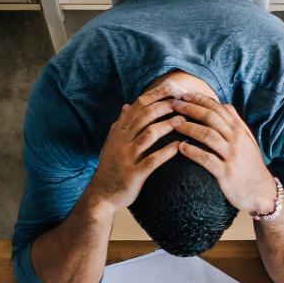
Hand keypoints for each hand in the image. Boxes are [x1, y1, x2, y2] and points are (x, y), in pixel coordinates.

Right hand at [86, 82, 184, 212]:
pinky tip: (179, 147)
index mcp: (120, 131)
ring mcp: (127, 156)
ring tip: (183, 120)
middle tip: (181, 101)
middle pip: (145, 116)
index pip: (138, 106)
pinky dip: (166, 152)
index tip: (171, 88)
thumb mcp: (112, 142)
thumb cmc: (111, 168)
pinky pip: (152, 160)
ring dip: (167, 125)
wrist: (101, 194)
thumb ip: (120, 124)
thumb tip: (126, 105)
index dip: (155, 95)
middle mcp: (123, 140)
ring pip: (148, 134)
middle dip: (164, 106)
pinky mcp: (133, 173)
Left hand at [171, 93, 277, 213]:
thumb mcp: (248, 140)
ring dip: (189, 128)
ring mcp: (232, 156)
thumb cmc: (251, 166)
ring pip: (208, 135)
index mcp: (240, 130)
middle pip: (211, 118)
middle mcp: (237, 140)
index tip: (185, 95)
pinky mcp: (226, 172)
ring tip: (174, 124)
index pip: (218, 108)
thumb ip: (236, 122)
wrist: (262, 193)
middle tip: (174, 105)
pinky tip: (181, 148)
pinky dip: (193, 152)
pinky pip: (207, 159)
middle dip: (191, 109)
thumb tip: (225, 104)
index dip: (200, 100)